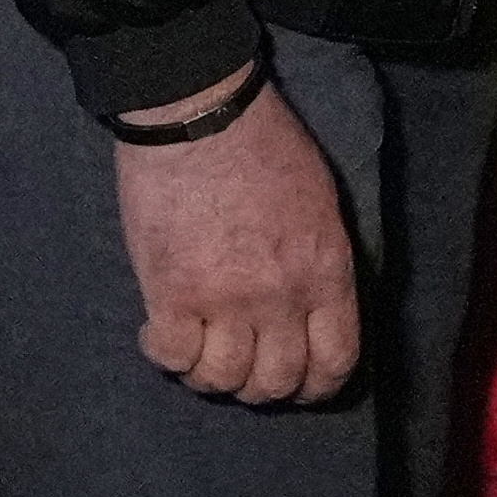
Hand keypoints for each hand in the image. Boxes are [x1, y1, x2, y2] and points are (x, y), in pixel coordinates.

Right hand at [113, 83, 360, 404]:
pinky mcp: (171, 292)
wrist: (198, 110)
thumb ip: (321, 262)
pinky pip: (173, 357)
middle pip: (277, 382)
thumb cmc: (262, 142)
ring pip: (224, 380)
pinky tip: (161, 333)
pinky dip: (166, 356)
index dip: (316, 385)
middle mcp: (281, 295)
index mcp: (325, 269)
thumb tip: (312, 310)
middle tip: (241, 364)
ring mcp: (225, 299)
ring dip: (210, 375)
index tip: (298, 383)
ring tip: (198, 349)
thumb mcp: (320, 202)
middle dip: (260, 386)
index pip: (335, 361)